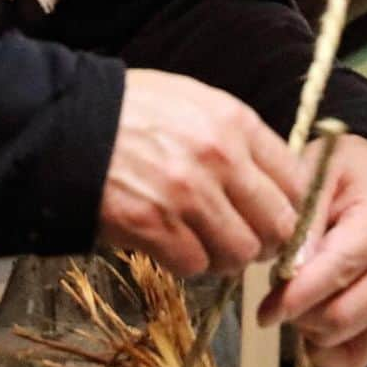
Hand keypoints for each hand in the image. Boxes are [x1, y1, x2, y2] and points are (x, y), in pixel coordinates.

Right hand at [98, 69, 301, 276]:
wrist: (70, 124)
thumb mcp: (196, 101)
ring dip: (227, 256)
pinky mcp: (155, 226)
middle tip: (248, 239)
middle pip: (278, 225)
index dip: (291, 206)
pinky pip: (195, 266)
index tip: (278, 215)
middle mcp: (220, 159)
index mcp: (235, 122)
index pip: (296, 180)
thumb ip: (239, 137)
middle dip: (267, 240)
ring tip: (207, 242)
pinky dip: (188, 262)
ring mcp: (188, 195)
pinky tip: (172, 243)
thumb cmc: (135, 110)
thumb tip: (273, 181)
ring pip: (240, 253)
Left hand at [258, 133, 366, 366]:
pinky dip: (327, 350)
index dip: (296, 297)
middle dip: (299, 314)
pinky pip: (357, 356)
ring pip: (346, 340)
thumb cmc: (343, 170)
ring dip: (310, 329)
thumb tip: (288, 268)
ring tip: (295, 297)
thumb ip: (304, 219)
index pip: (338, 274)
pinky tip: (310, 321)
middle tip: (274, 297)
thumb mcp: (318, 172)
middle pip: (342, 317)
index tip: (264, 310)